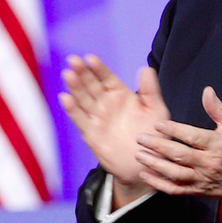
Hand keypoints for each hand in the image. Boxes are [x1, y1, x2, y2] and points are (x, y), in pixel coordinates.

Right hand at [59, 55, 170, 204]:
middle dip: (82, 72)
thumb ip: (150, 90)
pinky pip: (80, 119)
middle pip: (91, 84)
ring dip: (75, 87)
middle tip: (73, 60)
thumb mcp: (156, 110)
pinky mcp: (91, 133)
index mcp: (121, 95)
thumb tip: (145, 68)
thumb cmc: (152, 135)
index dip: (98, 68)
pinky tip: (65, 98)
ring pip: (83, 98)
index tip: (90, 58)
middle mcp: (107, 103)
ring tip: (68, 75)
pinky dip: (72, 109)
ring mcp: (97, 117)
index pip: (107, 77)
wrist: (144, 164)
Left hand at [135, 87, 221, 202]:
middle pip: (180, 154)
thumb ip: (217, 108)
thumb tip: (207, 90)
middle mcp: (208, 162)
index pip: (192, 136)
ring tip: (140, 154)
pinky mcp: (196, 190)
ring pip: (175, 173)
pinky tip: (146, 175)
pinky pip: (175, 189)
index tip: (158, 124)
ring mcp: (201, 178)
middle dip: (158, 146)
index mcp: (217, 144)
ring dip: (155, 164)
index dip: (174, 130)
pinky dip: (159, 184)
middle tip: (141, 138)